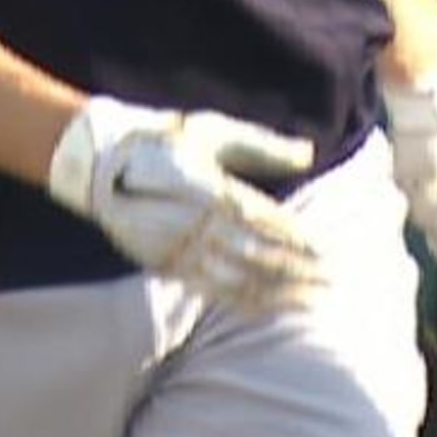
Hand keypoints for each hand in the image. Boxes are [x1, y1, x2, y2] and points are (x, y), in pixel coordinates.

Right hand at [45, 96, 324, 311]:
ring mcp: (180, 249)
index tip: (331, 252)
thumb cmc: (165, 138)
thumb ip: (263, 146)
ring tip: (312, 298)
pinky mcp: (166, 265)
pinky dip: (246, 302)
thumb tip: (310, 154)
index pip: (269, 223)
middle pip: (261, 256)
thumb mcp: (213, 129)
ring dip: (280, 292)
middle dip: (301, 271)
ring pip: (240, 280)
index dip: (302, 241)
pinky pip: (214, 291)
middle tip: (335, 279)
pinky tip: (270, 306)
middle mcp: (198, 224)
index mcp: (213, 189)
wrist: (101, 161)